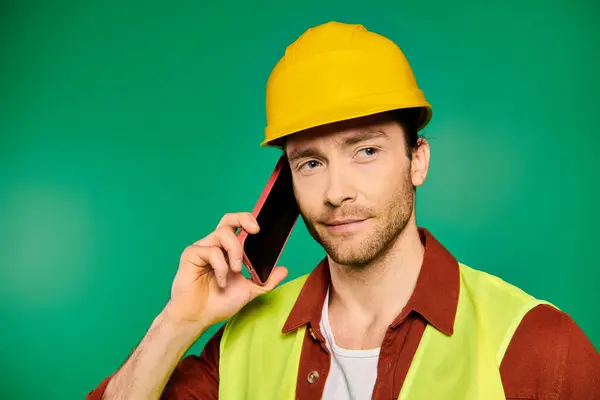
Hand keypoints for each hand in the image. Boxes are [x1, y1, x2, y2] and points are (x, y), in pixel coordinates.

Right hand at [163, 212, 287, 328]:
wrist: (198, 317)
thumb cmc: (219, 302)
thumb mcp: (249, 290)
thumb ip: (266, 281)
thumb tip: (284, 269)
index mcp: (228, 250)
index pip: (238, 226)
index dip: (248, 220)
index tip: (260, 229)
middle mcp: (215, 245)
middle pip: (228, 219)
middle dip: (243, 219)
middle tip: (255, 231)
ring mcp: (203, 248)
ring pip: (223, 233)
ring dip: (235, 251)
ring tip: (237, 270)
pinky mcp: (191, 254)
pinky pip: (211, 251)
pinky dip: (221, 267)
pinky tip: (221, 281)